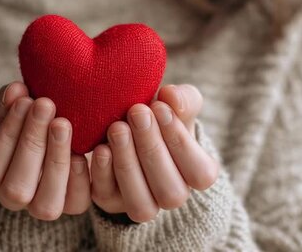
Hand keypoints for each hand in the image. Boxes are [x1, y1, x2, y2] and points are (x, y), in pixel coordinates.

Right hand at [0, 82, 90, 219]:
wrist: (51, 131)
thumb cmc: (24, 118)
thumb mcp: (11, 107)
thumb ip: (7, 100)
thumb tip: (13, 91)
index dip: (7, 134)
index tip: (25, 100)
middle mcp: (11, 197)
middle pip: (16, 187)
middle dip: (32, 142)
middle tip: (46, 105)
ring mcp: (41, 205)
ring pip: (45, 204)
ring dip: (55, 161)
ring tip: (63, 124)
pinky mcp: (71, 205)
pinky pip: (76, 203)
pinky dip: (80, 179)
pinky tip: (82, 151)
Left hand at [90, 84, 219, 222]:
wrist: (125, 124)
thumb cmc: (158, 116)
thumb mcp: (174, 104)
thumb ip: (182, 99)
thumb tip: (171, 97)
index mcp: (195, 174)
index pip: (200, 173)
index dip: (181, 142)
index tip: (160, 108)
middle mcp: (171, 194)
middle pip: (171, 192)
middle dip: (152, 149)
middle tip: (136, 113)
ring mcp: (141, 202)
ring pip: (141, 204)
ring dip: (128, 164)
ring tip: (117, 128)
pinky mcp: (110, 201)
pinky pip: (106, 197)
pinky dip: (102, 172)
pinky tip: (101, 147)